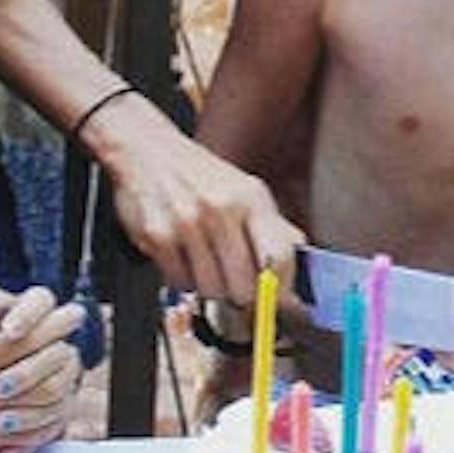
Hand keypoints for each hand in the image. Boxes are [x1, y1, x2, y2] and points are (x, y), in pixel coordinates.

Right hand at [0, 252, 84, 452]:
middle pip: (44, 374)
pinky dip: (48, 424)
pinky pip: (29, 443)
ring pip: (44, 409)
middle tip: (73, 337)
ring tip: (68, 367)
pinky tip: (54, 408)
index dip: (56, 322)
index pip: (28, 340)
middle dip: (65, 349)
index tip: (72, 311)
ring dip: (63, 386)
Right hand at [98, 96, 303, 302]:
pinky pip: (180, 284)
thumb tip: (303, 271)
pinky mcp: (156, 237)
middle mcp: (221, 209)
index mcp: (251, 198)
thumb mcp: (248, 192)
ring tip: (209, 262)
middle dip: (244, 294)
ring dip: (213, 287)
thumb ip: (276, 230)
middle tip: (238, 282)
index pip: (279, 258)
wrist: (150, 151)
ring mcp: (186, 223)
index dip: (282, 290)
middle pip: (245, 286)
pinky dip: (184, 279)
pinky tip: (184, 255)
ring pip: (212, 291)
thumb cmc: (205, 178)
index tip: (279, 301)